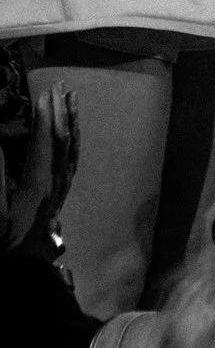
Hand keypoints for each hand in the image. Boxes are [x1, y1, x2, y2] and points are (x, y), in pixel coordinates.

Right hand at [3, 84, 77, 256]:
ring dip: (72, 119)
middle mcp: (57, 181)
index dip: (45, 117)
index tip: (43, 95)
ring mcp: (62, 185)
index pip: (46, 142)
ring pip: (73, 146)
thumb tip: (0, 144)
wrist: (22, 263)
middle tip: (61, 84)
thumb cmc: (4, 235)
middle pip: (64, 139)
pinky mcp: (62, 190)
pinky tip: (72, 128)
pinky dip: (73, 137)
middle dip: (61, 110)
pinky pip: (73, 157)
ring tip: (72, 97)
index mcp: (40, 183)